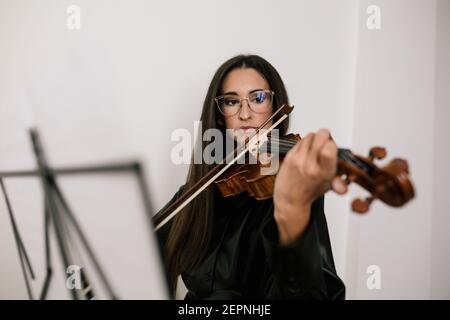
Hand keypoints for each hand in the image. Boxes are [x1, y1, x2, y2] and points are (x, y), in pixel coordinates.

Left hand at [273, 129, 347, 244]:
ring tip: (313, 151)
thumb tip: (345, 184)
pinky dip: (304, 144)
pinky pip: (300, 141)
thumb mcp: (329, 186)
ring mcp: (298, 160)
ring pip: (310, 135)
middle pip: (321, 135)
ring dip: (314, 140)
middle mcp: (311, 165)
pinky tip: (304, 153)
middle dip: (325, 137)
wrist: (290, 199)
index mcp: (324, 172)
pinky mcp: (289, 157)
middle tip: (323, 145)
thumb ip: (340, 181)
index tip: (331, 147)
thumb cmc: (310, 191)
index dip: (332, 143)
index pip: (330, 147)